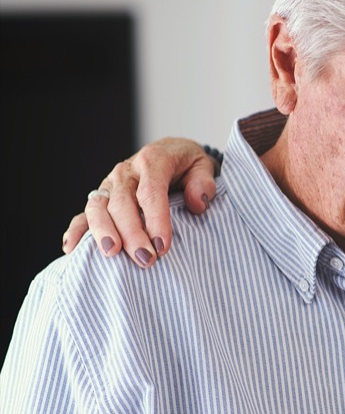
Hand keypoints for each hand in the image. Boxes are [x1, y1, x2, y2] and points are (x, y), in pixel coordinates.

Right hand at [62, 138, 216, 266]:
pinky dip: (76, 230)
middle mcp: (126, 172)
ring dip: (103, 232)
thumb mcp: (203, 166)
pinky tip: (72, 249)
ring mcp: (109, 185)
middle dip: (132, 233)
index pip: (151, 192)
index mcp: (152, 161)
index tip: (163, 245)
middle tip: (146, 259)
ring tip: (112, 254)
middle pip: (123, 203)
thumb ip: (204, 182)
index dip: (156, 220)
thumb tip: (198, 203)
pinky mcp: (101, 198)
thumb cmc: (187, 165)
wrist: (171, 154)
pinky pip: (84, 214)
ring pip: (98, 207)